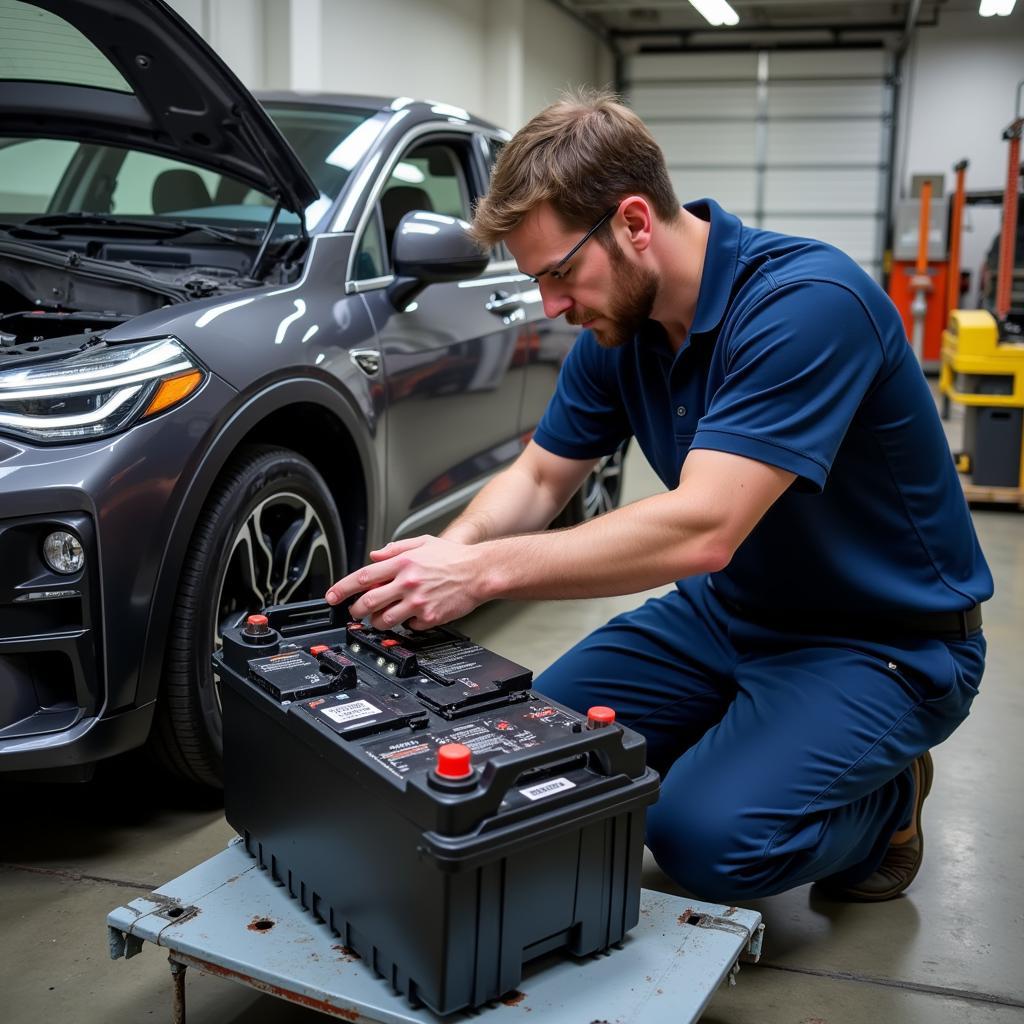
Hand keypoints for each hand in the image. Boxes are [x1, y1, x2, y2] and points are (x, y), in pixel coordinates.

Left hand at [324, 535, 485, 629]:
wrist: (480, 572)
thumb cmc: (454, 558)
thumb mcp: (423, 543)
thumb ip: (395, 548)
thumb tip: (374, 555)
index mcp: (403, 563)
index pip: (363, 577)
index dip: (342, 588)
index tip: (332, 596)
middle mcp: (408, 582)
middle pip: (369, 602)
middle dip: (355, 610)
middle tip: (354, 612)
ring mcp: (418, 601)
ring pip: (384, 619)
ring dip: (376, 621)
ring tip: (379, 618)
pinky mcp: (430, 616)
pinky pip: (409, 626)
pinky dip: (406, 624)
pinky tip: (412, 616)